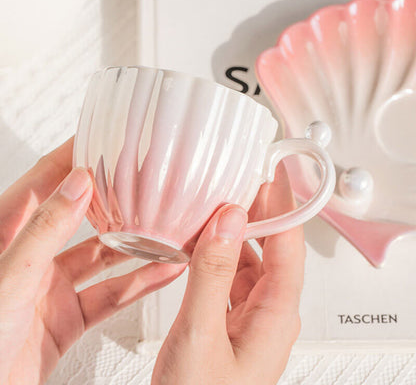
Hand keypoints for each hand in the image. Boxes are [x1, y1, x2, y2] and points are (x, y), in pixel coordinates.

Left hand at [0, 139, 185, 384]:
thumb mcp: (7, 278)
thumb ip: (45, 231)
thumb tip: (76, 185)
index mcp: (7, 235)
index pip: (45, 180)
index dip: (74, 155)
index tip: (103, 137)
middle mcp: (32, 256)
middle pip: (82, 215)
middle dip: (115, 197)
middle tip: (144, 178)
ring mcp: (52, 288)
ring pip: (104, 257)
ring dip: (136, 244)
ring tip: (165, 227)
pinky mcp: (68, 318)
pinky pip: (111, 295)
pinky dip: (139, 284)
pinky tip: (162, 271)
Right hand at [152, 163, 304, 384]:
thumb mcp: (200, 333)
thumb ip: (213, 273)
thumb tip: (229, 220)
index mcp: (276, 313)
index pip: (289, 245)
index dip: (284, 205)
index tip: (276, 172)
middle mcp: (270, 312)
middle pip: (272, 249)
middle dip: (257, 214)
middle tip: (239, 183)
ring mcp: (252, 317)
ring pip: (250, 262)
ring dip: (234, 236)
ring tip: (215, 210)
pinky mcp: (233, 321)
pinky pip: (231, 278)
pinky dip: (218, 257)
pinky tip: (201, 247)